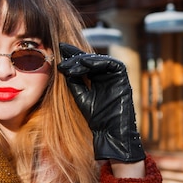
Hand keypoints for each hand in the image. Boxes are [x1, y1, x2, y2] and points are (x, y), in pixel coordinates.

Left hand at [58, 43, 144, 161]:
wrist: (110, 132)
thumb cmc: (96, 118)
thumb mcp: (80, 96)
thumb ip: (74, 82)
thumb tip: (64, 67)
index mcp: (98, 79)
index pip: (85, 63)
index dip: (73, 55)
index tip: (59, 50)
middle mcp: (107, 75)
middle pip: (91, 59)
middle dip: (75, 57)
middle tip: (61, 57)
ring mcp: (116, 76)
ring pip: (99, 59)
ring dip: (83, 60)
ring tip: (68, 65)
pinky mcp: (123, 77)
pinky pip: (111, 63)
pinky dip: (97, 62)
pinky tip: (84, 64)